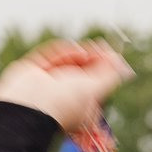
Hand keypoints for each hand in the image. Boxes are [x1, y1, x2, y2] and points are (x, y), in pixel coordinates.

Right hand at [0, 40, 131, 135]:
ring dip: (78, 52)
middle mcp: (64, 93)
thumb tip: (121, 63)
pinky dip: (62, 50)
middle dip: (92, 56)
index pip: (94, 82)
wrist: (29, 104)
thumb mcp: (95, 89)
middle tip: (100, 48)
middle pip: (81, 67)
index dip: (103, 67)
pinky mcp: (34, 68)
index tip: (111, 55)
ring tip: (86, 51)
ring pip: (66, 59)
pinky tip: (73, 51)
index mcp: (79, 104)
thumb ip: (110, 75)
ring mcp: (48, 80)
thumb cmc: (63, 104)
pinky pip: (51, 54)